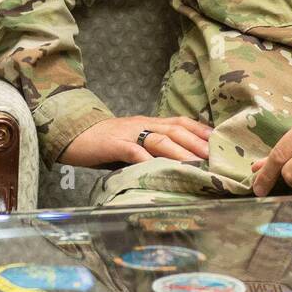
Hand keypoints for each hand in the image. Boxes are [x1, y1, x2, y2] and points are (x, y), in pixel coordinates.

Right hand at [60, 115, 213, 168]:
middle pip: (175, 130)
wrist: (73, 134)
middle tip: (215, 157)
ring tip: (196, 164)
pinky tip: (159, 170)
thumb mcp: (132, 141)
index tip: (219, 141)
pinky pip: (134, 151)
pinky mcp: (114, 144)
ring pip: (160, 140)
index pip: (180, 122)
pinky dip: (148, 160)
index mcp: (148, 122)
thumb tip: (176, 163)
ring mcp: (128, 133)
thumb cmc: (105, 142)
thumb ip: (151, 148)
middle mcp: (142, 124)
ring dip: (180, 152)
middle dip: (197, 142)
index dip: (200, 130)